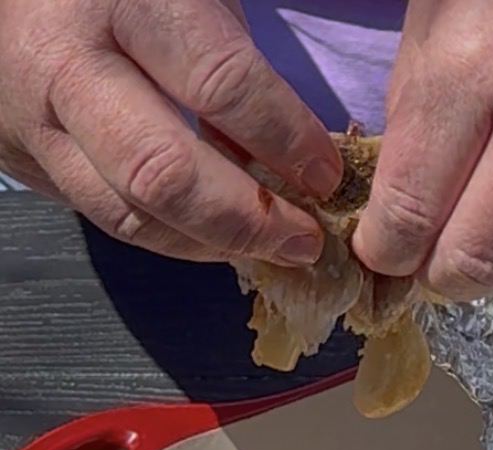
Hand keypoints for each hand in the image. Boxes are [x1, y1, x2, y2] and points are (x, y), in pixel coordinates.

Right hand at [0, 0, 343, 264]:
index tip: (327, 176)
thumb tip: (302, 165)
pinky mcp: (23, 161)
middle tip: (304, 240)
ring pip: (130, 216)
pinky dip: (177, 238)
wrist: (29, 1)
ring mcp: (30, 121)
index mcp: (119, 0)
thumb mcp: (194, 0)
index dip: (284, 140)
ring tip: (272, 246)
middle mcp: (63, 65)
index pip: (218, 85)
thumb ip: (237, 73)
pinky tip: (221, 236)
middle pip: (162, 174)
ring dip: (214, 245)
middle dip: (248, 221)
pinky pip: (109, 220)